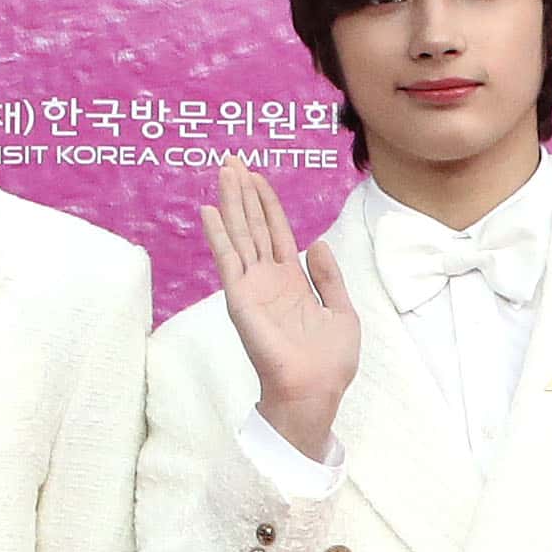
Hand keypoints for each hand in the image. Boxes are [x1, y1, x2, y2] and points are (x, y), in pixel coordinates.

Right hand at [201, 164, 358, 460]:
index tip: (257, 175)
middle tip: (231, 160)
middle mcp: (268, 280)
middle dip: (243, 192)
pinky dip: (219, 235)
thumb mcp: (341, 312)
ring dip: (231, 202)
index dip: (267, 203)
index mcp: (292, 281)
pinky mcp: (241, 299)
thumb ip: (329, 277)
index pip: (276, 232)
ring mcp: (252, 287)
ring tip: (223, 171)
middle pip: (253, 225)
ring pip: (240, 234)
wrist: (314, 391)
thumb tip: (317, 243)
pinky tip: (209, 211)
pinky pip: (228, 261)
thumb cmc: (329, 362)